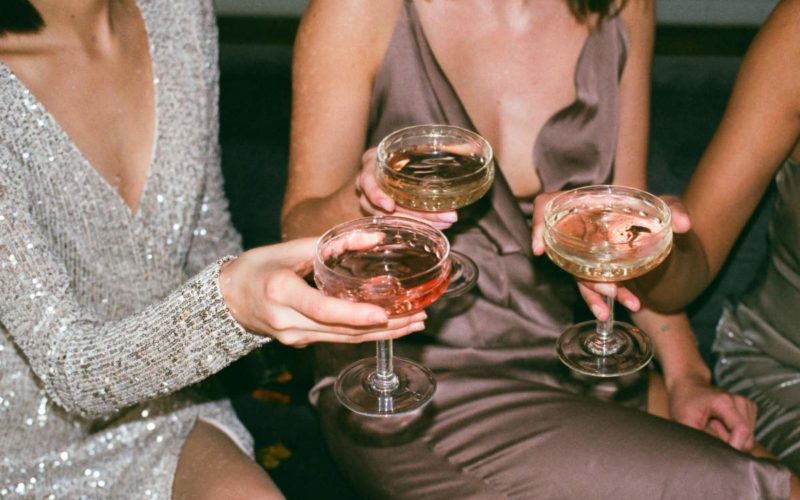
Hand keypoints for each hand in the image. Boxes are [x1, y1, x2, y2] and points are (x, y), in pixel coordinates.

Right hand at [219, 237, 426, 346]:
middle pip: (341, 330)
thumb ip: (333, 243)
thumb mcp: (291, 248)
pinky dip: (364, 333)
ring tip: (413, 323)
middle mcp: (287, 321)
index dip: (353, 314)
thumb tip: (375, 237)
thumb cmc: (258, 266)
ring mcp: (293, 337)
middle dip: (384, 327)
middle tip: (418, 317)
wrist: (227, 298)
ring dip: (382, 335)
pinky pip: (336, 339)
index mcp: (280, 292)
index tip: (383, 314)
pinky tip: (389, 327)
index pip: (321, 309)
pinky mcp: (300, 342)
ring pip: (343, 339)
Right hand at [355, 148, 457, 229]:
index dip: (377, 195)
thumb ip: (438, 147)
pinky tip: (437, 227)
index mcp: (371, 164)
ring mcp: (372, 203)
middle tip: (445, 218)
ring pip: (391, 220)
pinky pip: (397, 224)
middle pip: (384, 207)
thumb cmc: (403, 152)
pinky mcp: (383, 214)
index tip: (391, 206)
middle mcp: (367, 185)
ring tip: (446, 222)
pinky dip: (418, 226)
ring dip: (420, 223)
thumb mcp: (415, 145)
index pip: (367, 181)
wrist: (394, 162)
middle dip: (415, 215)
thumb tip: (472, 146)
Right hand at [531, 191, 692, 320]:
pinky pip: (590, 285)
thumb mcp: (665, 205)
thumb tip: (684, 225)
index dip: (539, 225)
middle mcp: (580, 227)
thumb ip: (674, 210)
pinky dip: (602, 299)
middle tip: (610, 290)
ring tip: (617, 307)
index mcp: (587, 204)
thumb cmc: (656, 212)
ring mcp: (585, 250)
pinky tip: (618, 309)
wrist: (666, 232)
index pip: (548, 206)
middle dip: (585, 275)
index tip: (539, 249)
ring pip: (578, 274)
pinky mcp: (595, 268)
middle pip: (564, 250)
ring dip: (595, 293)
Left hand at [667, 375, 756, 450]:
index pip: (742, 431)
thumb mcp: (684, 421)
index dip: (734, 447)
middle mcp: (740, 401)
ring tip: (713, 425)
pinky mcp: (749, 409)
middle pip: (747, 439)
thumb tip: (710, 457)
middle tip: (709, 429)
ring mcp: (746, 404)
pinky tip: (720, 423)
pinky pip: (748, 434)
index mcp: (725, 402)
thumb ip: (699, 439)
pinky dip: (734, 433)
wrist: (687, 385)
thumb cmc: (683, 403)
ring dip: (731, 437)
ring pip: (748, 439)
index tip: (719, 452)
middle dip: (729, 442)